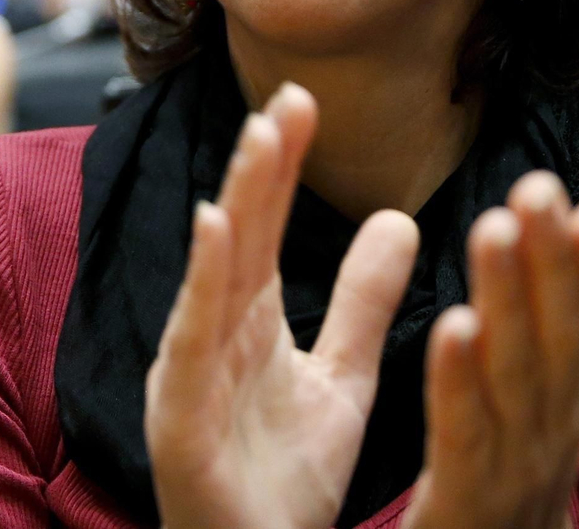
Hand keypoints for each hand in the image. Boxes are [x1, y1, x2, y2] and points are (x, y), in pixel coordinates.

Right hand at [146, 84, 419, 528]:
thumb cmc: (288, 481)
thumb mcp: (343, 378)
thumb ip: (363, 301)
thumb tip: (399, 218)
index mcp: (247, 324)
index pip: (263, 227)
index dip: (279, 164)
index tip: (302, 99)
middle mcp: (211, 339)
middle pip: (237, 237)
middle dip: (258, 165)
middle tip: (287, 97)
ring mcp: (189, 378)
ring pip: (212, 279)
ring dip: (235, 205)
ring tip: (259, 140)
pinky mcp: (179, 422)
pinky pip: (191, 345)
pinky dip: (202, 286)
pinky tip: (217, 228)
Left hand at [401, 174, 578, 528]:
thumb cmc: (525, 453)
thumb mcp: (568, 368)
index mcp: (576, 381)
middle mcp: (558, 415)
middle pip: (565, 333)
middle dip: (557, 259)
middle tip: (538, 186)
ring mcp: (517, 456)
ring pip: (517, 372)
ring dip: (508, 298)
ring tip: (493, 228)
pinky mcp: (466, 491)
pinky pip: (465, 430)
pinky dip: (460, 380)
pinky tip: (452, 327)